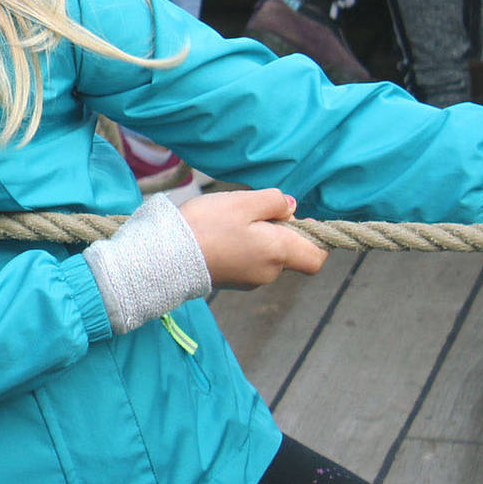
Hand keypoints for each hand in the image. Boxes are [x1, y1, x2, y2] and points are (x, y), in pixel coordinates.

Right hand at [180, 187, 324, 289]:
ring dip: (258, 240)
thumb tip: (292, 208)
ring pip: (268, 258)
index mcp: (278, 252)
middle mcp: (269, 272)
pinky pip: (249, 263)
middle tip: (251, 213)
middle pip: (290, 254)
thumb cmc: (206, 225)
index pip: (317, 256)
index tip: (292, 219)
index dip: (314, 238)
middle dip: (278, 233)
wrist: (165, 256)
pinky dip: (242, 249)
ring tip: (229, 223)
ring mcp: (250, 280)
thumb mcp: (242, 202)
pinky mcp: (232, 282)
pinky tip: (219, 236)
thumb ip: (273, 201)